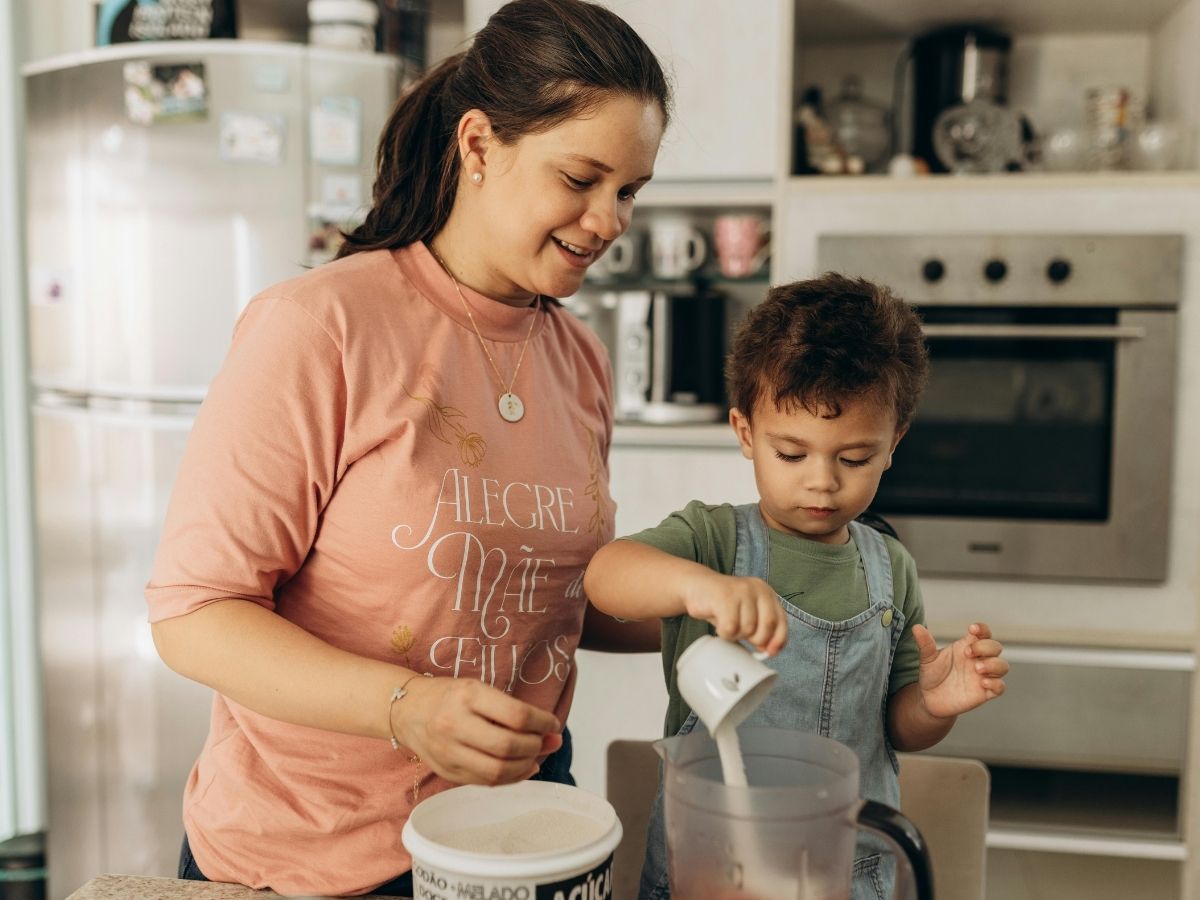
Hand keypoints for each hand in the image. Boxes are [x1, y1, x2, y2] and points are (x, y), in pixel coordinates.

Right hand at [391, 676, 561, 785]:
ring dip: (525, 766)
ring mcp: (448, 751)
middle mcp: (455, 724)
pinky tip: (519, 768)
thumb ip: (514, 712)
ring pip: (497, 771)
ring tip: (533, 756)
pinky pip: (486, 782)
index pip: (516, 715)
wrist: (406, 709)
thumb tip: (553, 734)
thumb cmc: (450, 696)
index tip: (553, 724)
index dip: (542, 723)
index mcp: (468, 696)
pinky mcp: (447, 771)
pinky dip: (510, 778)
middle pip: (508, 746)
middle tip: (544, 741)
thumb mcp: (479, 690)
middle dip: (535, 746)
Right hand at [681, 569, 787, 655]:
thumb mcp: (746, 614)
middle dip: (756, 639)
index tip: (770, 652)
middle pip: (767, 625)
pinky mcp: (725, 595)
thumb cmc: (722, 605)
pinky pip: (730, 627)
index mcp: (766, 593)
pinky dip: (724, 633)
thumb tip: (768, 649)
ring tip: (727, 624)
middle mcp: (758, 589)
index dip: (778, 640)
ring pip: (748, 629)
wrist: (696, 586)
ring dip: (736, 635)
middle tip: (740, 635)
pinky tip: (719, 625)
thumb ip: (760, 627)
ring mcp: (742, 590)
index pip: (781, 621)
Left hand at [913, 622, 1007, 718]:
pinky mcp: (985, 693)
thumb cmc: (932, 674)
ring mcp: (983, 676)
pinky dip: (996, 683)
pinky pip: (1000, 687)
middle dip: (986, 647)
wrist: (930, 699)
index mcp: (967, 646)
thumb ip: (925, 644)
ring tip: (977, 668)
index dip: (982, 629)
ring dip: (994, 665)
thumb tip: (916, 627)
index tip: (972, 629)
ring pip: (1002, 666)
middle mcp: (979, 660)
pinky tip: (982, 683)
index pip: (983, 633)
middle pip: (995, 647)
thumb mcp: (927, 658)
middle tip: (968, 653)